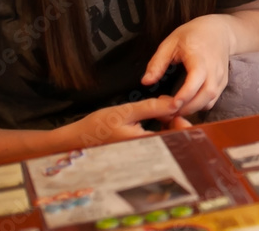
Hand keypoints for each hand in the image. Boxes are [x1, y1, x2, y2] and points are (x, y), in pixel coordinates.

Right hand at [61, 95, 182, 147]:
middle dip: (176, 124)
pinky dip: (161, 128)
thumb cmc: (99, 125)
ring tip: (164, 112)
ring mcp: (143, 154)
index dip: (182, 125)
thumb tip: (175, 102)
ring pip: (166, 140)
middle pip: (173, 141)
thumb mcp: (126, 112)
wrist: (77, 138)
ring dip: (169, 125)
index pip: (175, 139)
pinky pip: (158, 141)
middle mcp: (146, 155)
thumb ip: (152, 108)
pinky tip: (158, 117)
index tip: (178, 111)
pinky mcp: (141, 151)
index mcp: (145, 147)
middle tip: (171, 109)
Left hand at [142, 14, 235, 116]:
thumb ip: (157, 63)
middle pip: (205, 96)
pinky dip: (199, 106)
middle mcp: (213, 69)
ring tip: (175, 108)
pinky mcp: (222, 83)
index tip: (170, 105)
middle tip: (168, 111)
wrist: (219, 30)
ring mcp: (220, 77)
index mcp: (199, 57)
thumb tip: (146, 82)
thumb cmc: (193, 34)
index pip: (196, 81)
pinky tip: (186, 103)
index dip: (184, 96)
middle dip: (187, 108)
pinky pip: (212, 100)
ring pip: (210, 101)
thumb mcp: (170, 42)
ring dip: (193, 109)